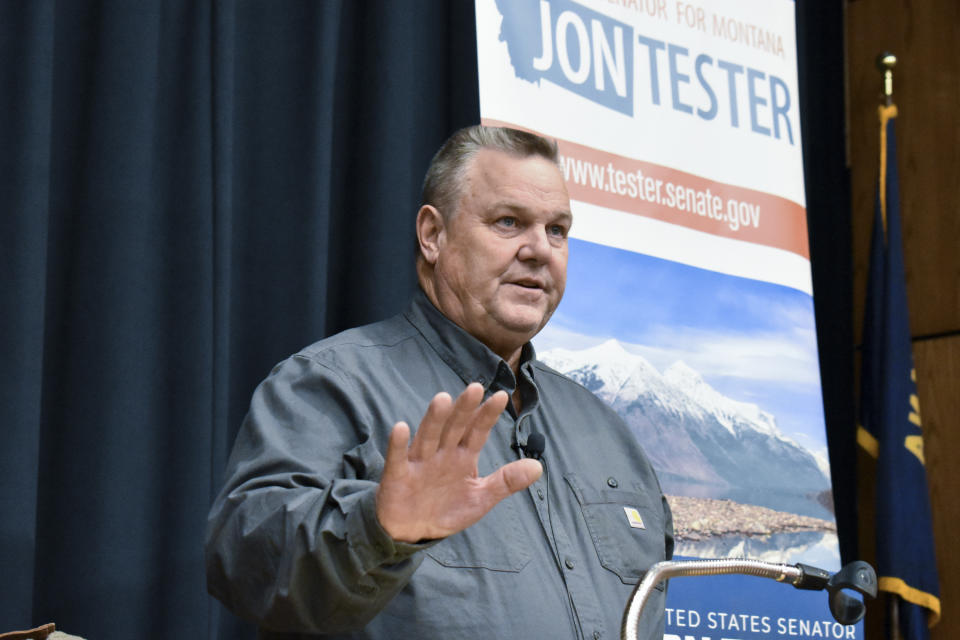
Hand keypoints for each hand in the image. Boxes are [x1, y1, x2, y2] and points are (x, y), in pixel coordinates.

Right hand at [375, 382, 542, 542]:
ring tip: (443, 399)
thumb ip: (506, 481)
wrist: (412, 531)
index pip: (478, 431)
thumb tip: (538, 467)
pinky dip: (398, 444)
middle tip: (475, 388)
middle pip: (454, 427)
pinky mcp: (398, 475)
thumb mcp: (481, 498)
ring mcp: (419, 462)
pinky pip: (397, 458)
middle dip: (464, 409)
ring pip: (428, 436)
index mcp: (462, 456)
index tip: (502, 396)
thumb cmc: (446, 509)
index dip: (488, 415)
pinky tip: (400, 427)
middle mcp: (442, 453)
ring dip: (435, 419)